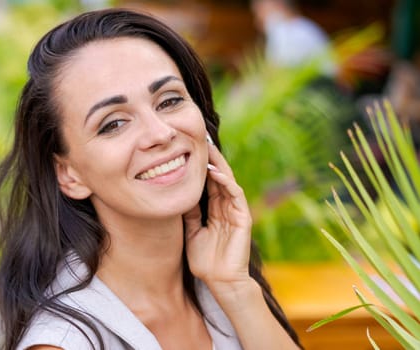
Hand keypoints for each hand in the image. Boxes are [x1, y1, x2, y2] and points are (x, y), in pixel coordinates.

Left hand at [184, 140, 252, 289]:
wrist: (219, 281)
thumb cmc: (205, 261)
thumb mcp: (191, 232)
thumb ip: (190, 214)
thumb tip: (179, 195)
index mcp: (214, 210)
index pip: (208, 183)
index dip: (200, 167)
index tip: (188, 150)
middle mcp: (225, 207)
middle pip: (218, 177)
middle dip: (209, 158)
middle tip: (198, 139)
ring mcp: (235, 211)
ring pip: (227, 181)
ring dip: (218, 164)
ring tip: (206, 148)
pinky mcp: (243, 217)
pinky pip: (235, 194)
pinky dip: (226, 182)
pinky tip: (215, 172)